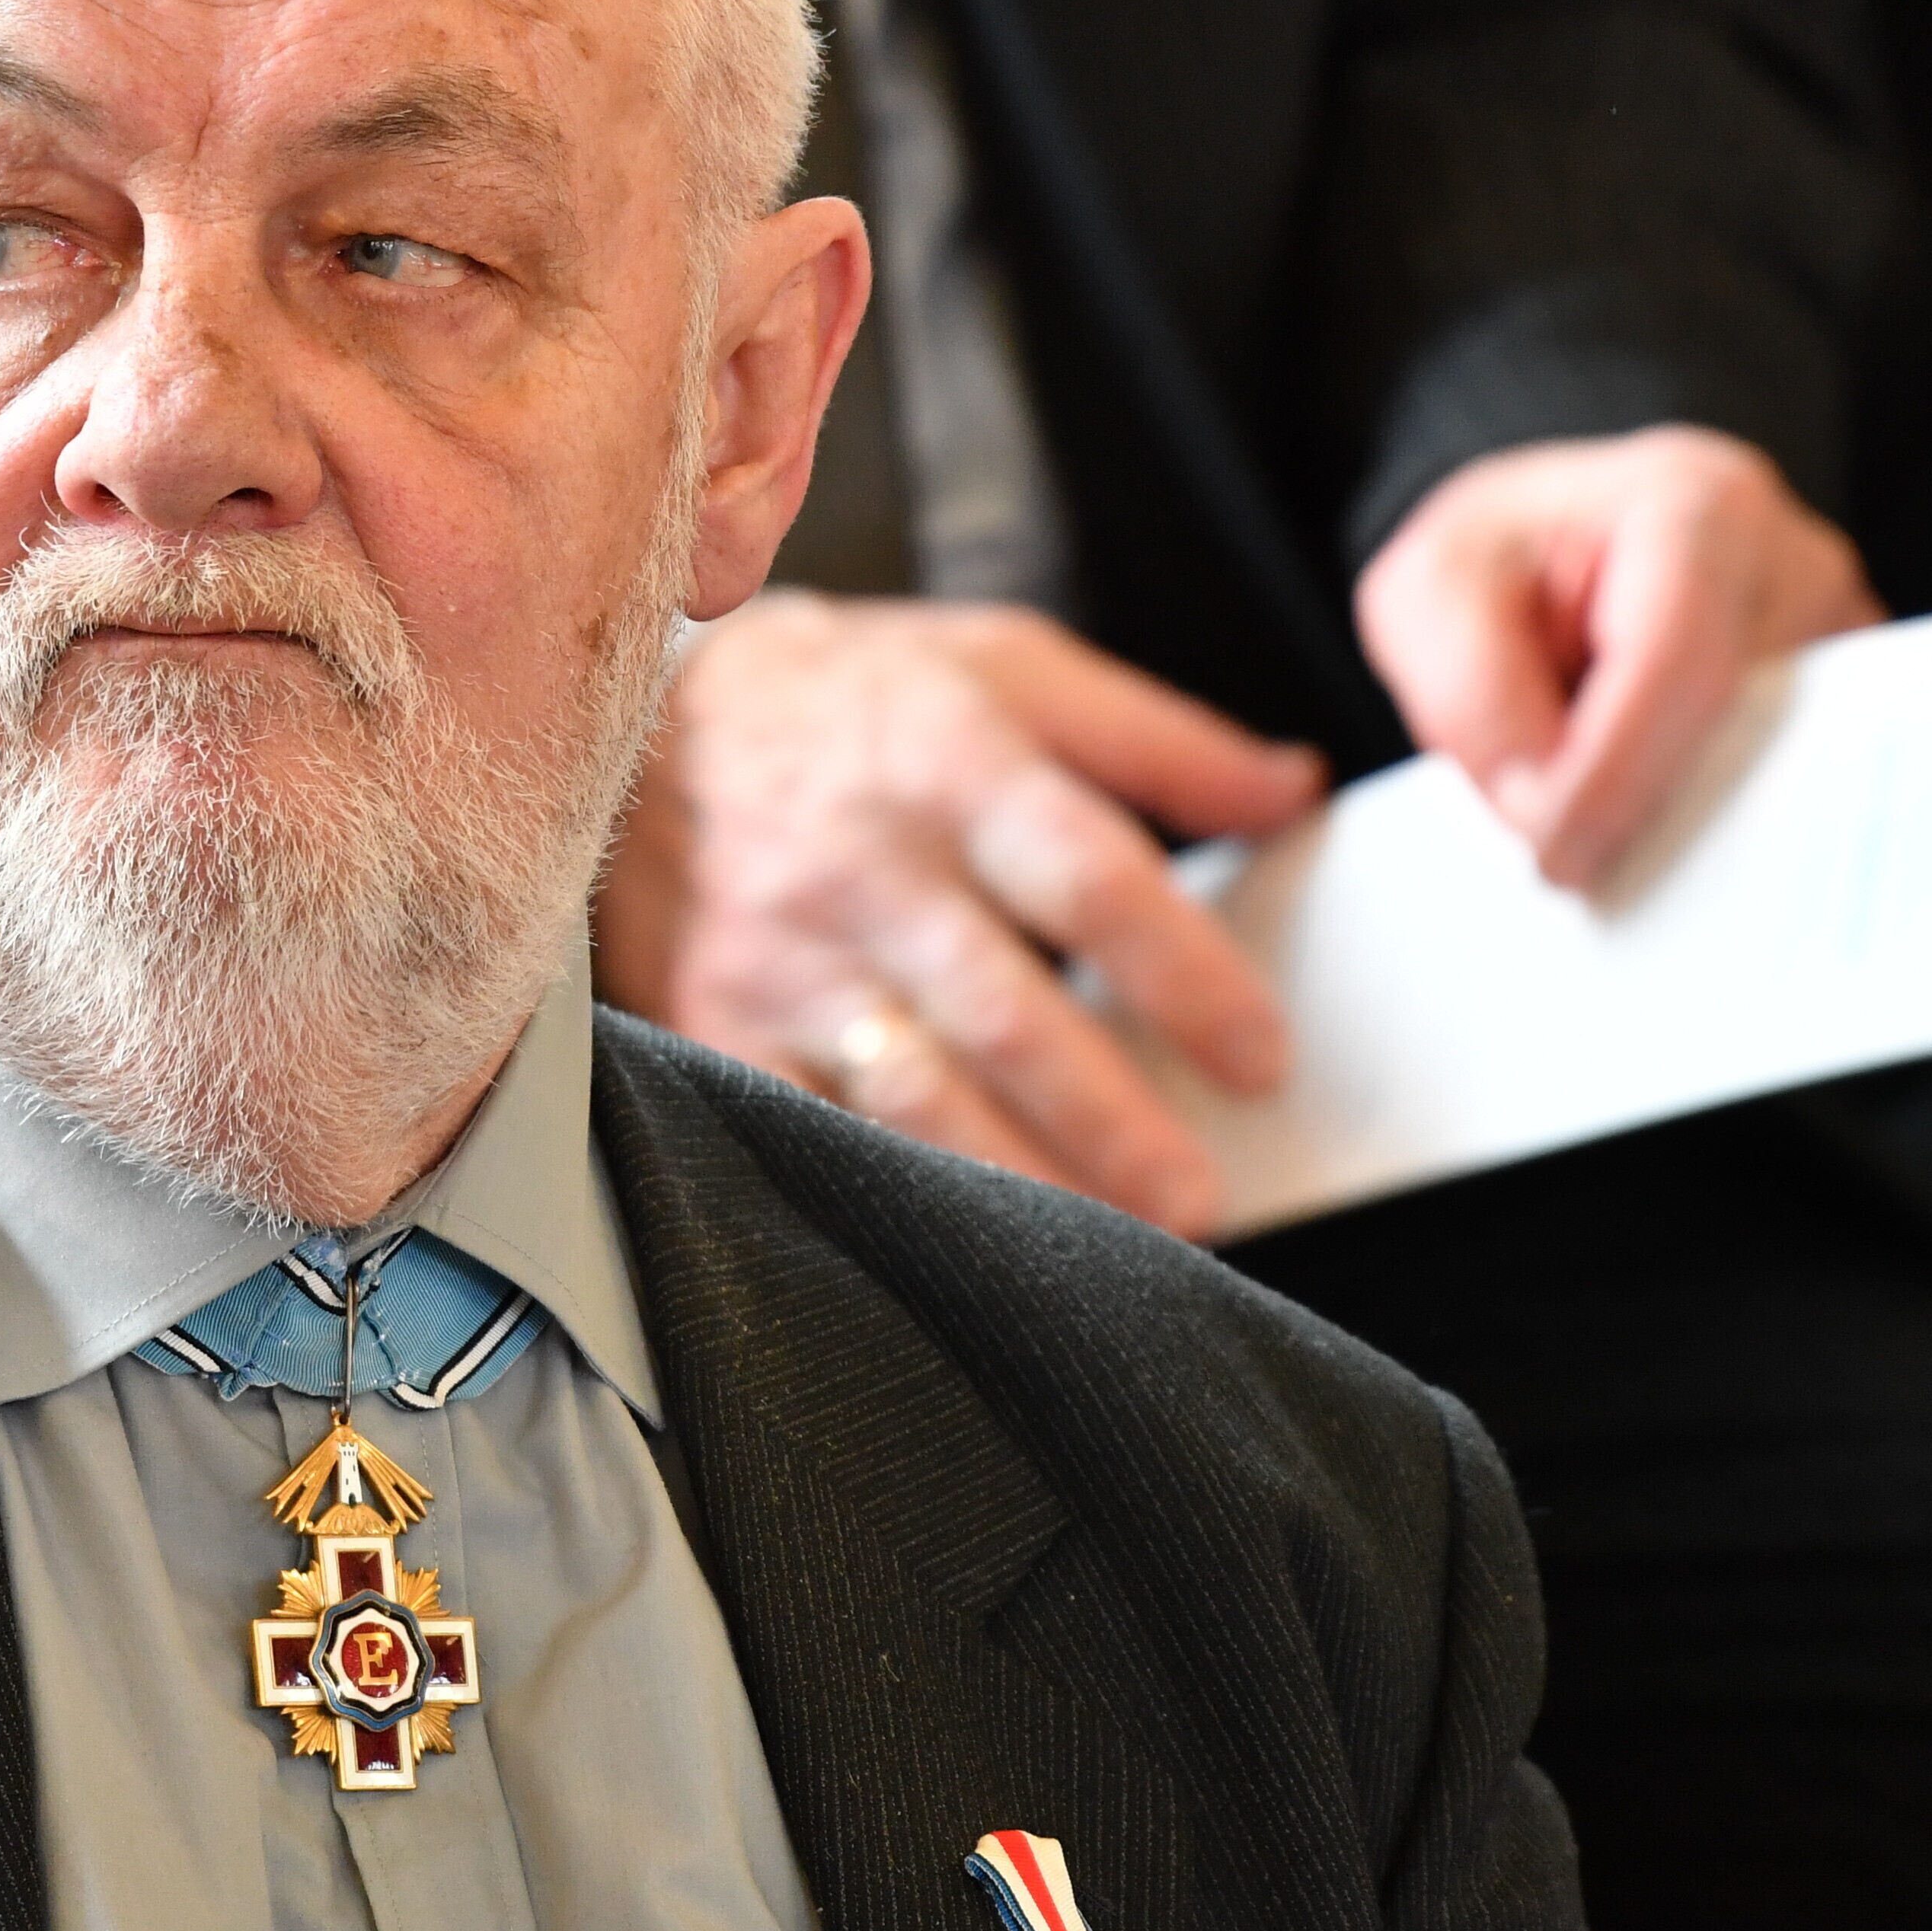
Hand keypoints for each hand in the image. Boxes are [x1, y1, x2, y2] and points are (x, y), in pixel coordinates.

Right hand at [599, 597, 1324, 1235]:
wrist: (637, 716)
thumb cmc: (860, 702)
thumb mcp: (1010, 669)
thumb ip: (1159, 740)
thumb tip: (1294, 790)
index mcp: (953, 765)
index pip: (1085, 877)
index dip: (1181, 976)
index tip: (1262, 1060)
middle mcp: (866, 866)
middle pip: (1005, 1012)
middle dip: (1108, 1121)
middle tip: (1200, 1203)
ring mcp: (783, 955)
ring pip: (909, 1092)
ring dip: (1016, 1182)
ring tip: (1107, 1260)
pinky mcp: (718, 1021)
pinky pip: (806, 1128)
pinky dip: (885, 1193)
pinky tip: (957, 1251)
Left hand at [1356, 426, 1878, 888]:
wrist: (1549, 542)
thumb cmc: (1493, 560)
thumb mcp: (1428, 593)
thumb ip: (1473, 694)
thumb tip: (1543, 810)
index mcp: (1696, 507)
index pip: (1679, 659)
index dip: (1618, 772)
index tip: (1558, 860)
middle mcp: (1795, 564)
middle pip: (1750, 726)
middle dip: (1660, 817)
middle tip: (1579, 886)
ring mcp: (1838, 636)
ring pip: (1786, 769)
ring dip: (1698, 833)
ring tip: (1615, 878)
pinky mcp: (1847, 700)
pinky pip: (1802, 785)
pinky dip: (1727, 830)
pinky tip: (1664, 861)